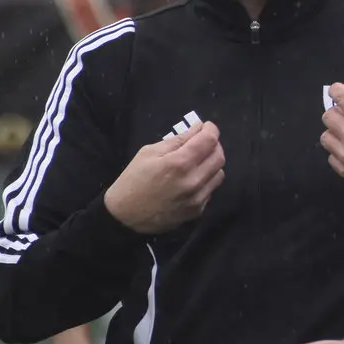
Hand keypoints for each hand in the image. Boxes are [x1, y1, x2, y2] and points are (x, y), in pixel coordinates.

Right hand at [104, 121, 224, 233]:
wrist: (123, 216)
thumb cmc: (132, 180)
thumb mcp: (148, 153)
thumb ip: (177, 140)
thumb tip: (198, 129)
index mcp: (179, 163)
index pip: (209, 141)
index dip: (211, 130)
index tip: (206, 127)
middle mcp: (193, 181)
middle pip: (219, 157)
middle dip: (214, 145)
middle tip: (202, 142)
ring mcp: (197, 199)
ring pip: (219, 174)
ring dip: (212, 163)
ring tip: (198, 161)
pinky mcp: (197, 211)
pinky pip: (211, 190)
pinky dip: (206, 180)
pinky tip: (192, 179)